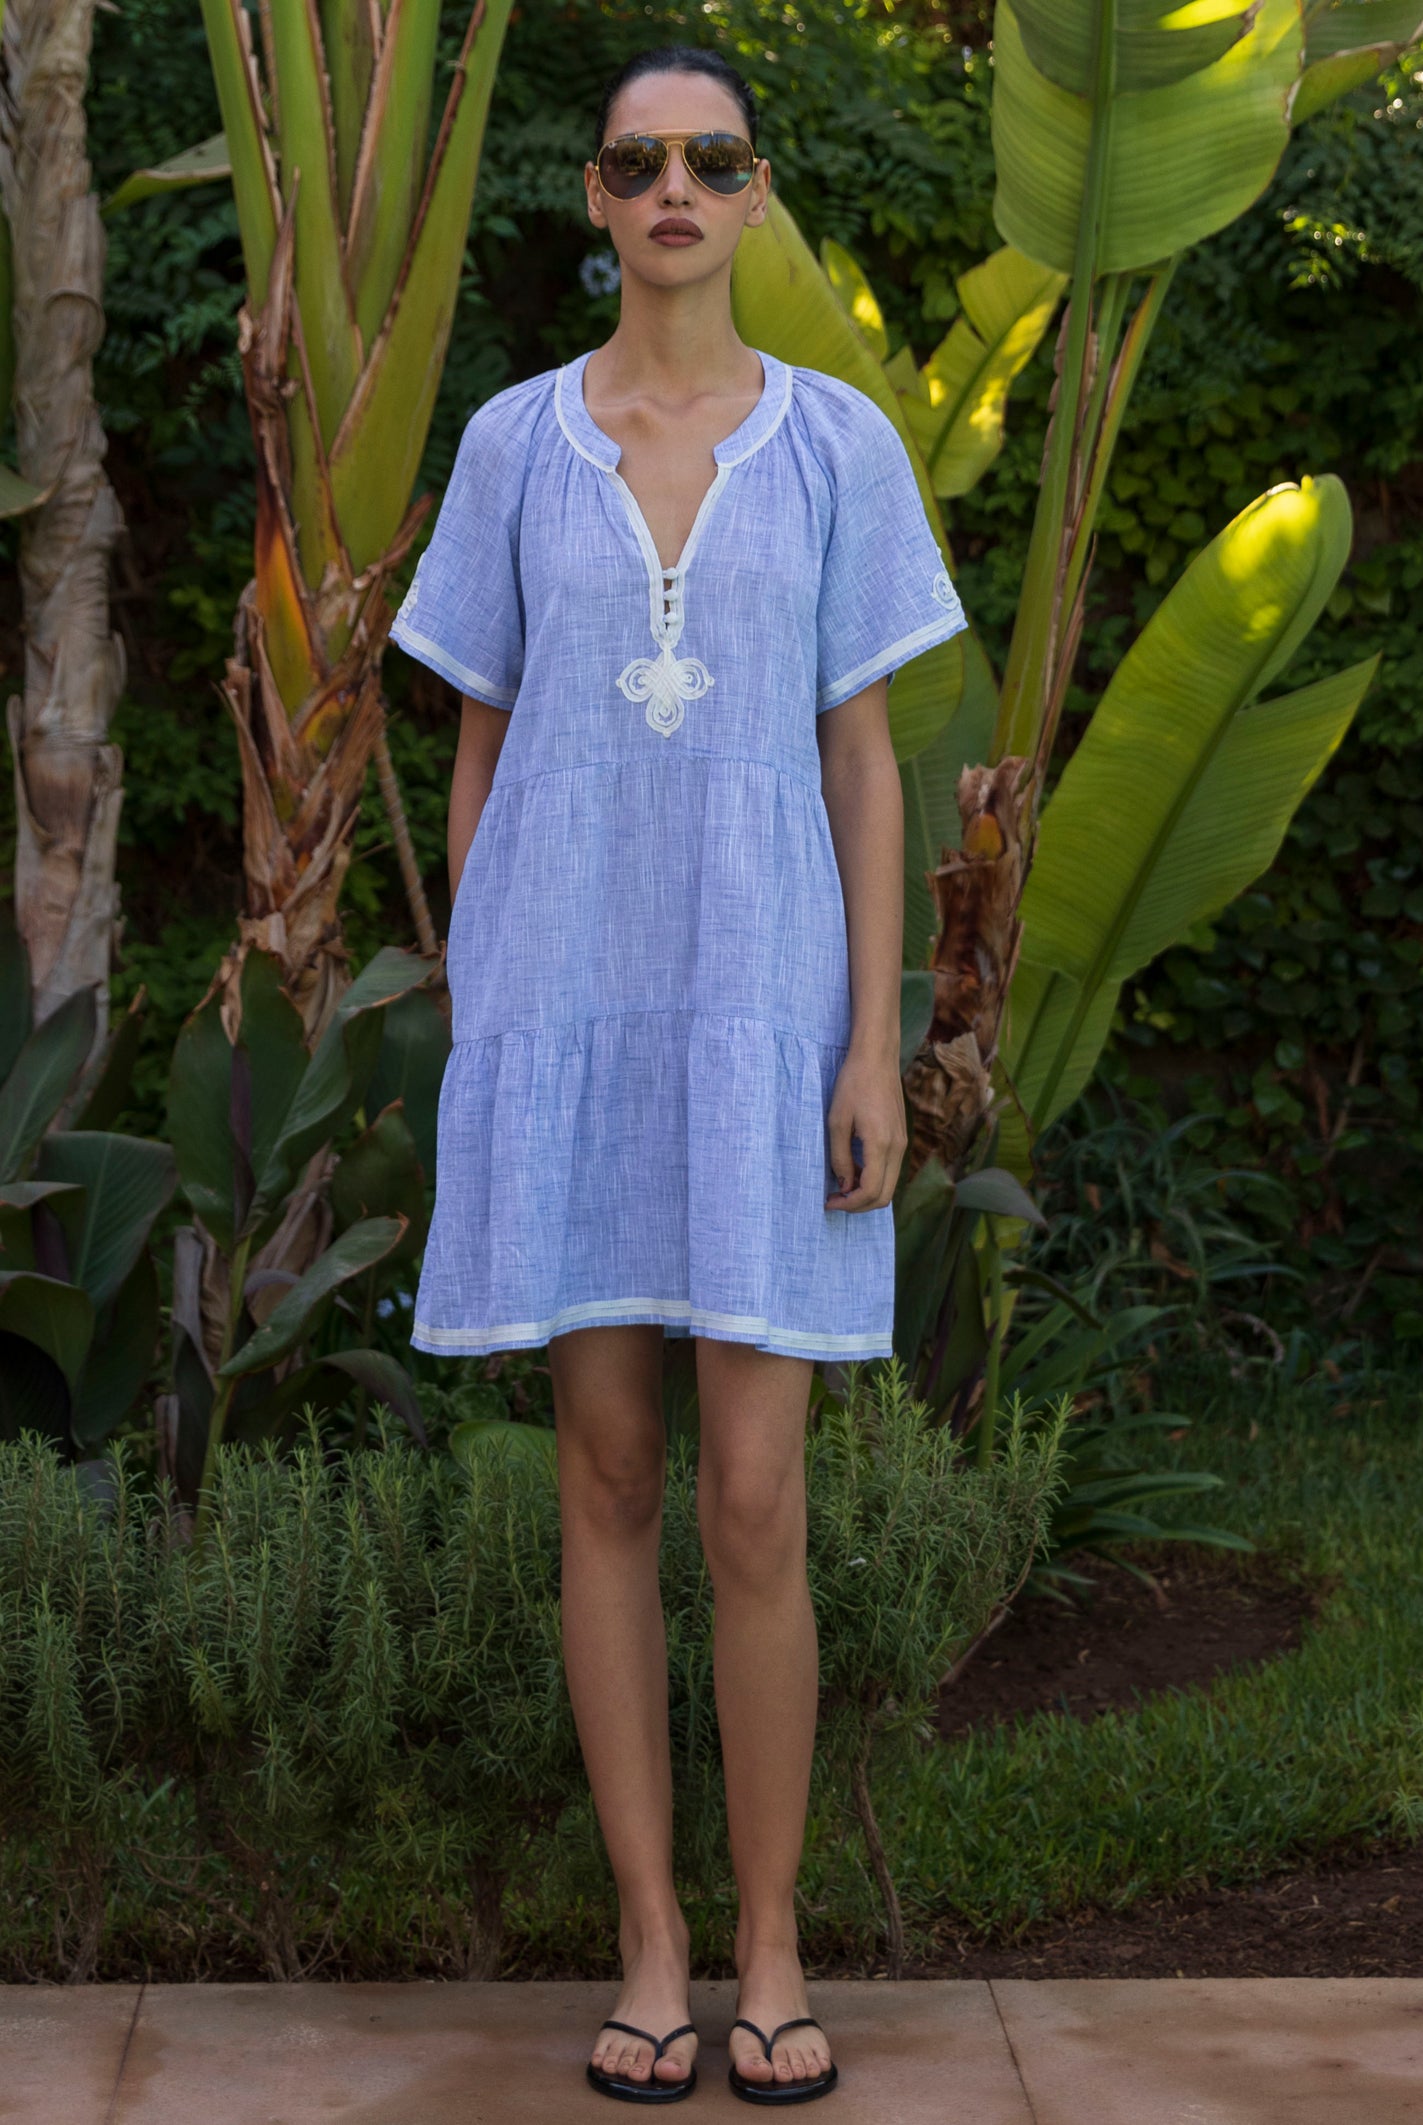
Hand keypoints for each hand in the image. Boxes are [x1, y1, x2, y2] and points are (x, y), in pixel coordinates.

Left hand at [825, 1049, 907, 1211]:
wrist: (877, 1058)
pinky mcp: (900, 1137)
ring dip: (866, 1193)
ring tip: (841, 1185)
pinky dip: (873, 1179)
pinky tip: (853, 1169)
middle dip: (859, 1205)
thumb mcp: (837, 1121)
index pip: (870, 1191)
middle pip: (884, 1196)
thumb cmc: (853, 1084)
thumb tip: (844, 1184)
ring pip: (889, 1185)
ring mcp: (902, 1143)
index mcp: (881, 1144)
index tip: (829, 1201)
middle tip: (835, 1200)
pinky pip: (890, 1170)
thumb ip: (841, 1157)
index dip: (849, 1204)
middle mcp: (897, 1148)